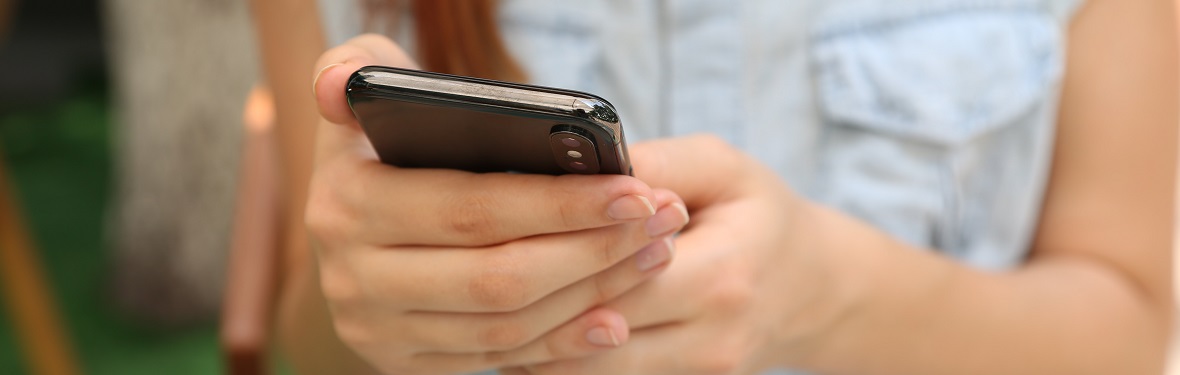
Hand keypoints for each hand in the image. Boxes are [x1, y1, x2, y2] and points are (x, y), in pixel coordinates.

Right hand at [305, 34, 691, 373]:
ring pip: (506, 324)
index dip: (560, 204)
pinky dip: (561, 344)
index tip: (635, 190)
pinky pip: (496, 360)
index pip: (471, 209)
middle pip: (498, 276)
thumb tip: (337, 88)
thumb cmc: (383, 137)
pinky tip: (614, 318)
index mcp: (346, 203)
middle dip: (593, 250)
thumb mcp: (365, 89)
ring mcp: (377, 329)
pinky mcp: (402, 362)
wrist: (354, 215)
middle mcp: (352, 278)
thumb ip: (356, 65)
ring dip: (592, 294)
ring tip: (651, 255)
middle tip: (659, 223)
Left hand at [503, 135, 852, 374]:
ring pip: (588, 373)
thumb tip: (581, 166)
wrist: (810, 290)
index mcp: (723, 275)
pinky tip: (517, 330)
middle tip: (461, 277)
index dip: (555, 261)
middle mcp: (710, 338)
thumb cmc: (757, 215)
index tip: (495, 237)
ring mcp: (696, 373)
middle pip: (592, 335)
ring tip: (477, 305)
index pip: (618, 279)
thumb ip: (657, 165)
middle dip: (524, 307)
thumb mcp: (723, 167)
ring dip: (527, 344)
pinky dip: (552, 361)